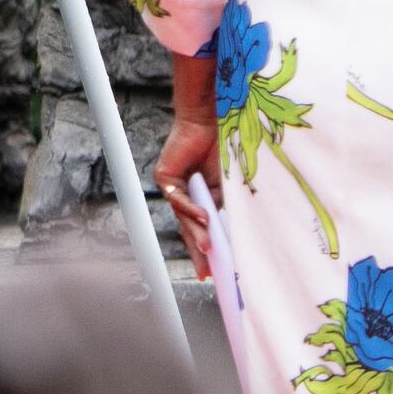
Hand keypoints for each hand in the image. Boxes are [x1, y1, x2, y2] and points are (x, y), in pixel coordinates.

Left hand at [149, 110, 218, 279]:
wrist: (212, 121)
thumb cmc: (222, 150)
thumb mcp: (225, 187)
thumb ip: (222, 208)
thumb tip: (227, 237)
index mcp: (196, 198)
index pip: (198, 230)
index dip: (204, 250)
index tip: (211, 272)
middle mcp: (181, 194)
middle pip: (188, 229)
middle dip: (198, 251)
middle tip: (206, 272)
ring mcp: (171, 186)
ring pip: (183, 217)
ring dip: (198, 234)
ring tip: (209, 250)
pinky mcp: (165, 176)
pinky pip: (179, 198)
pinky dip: (192, 210)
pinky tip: (206, 218)